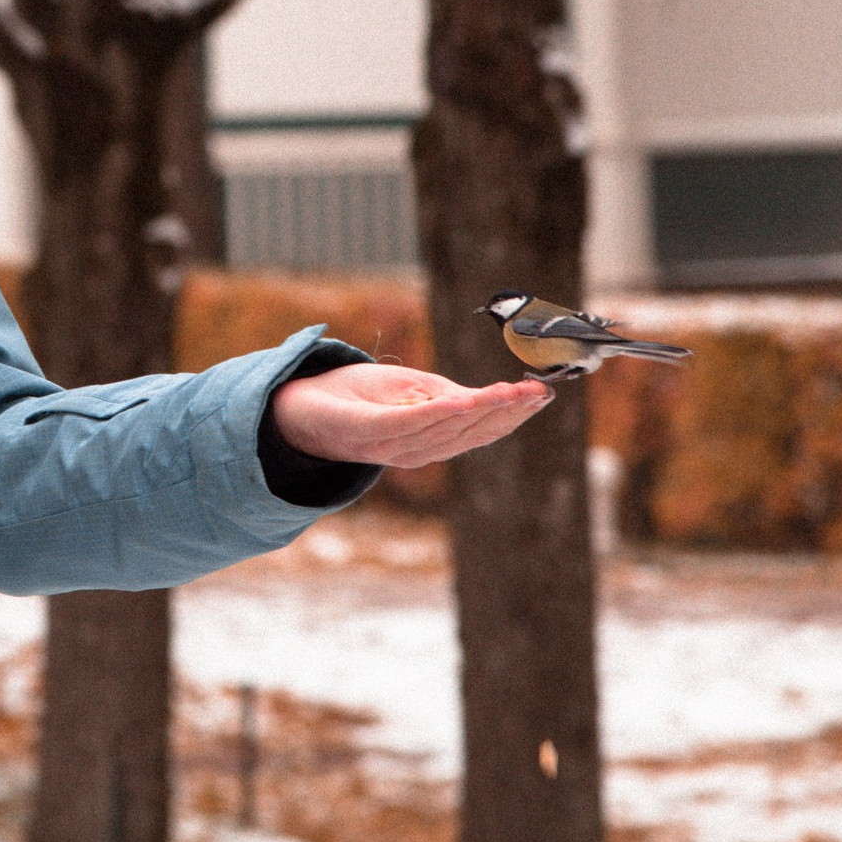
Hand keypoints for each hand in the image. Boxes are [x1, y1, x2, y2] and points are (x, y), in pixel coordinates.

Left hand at [271, 360, 554, 471]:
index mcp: (429, 441)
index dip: (513, 414)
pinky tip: (465, 400)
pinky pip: (409, 423)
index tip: (544, 393)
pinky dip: (438, 413)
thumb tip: (490, 397)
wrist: (297, 407)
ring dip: (484, 411)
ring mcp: (391, 445)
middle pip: (470, 432)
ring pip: (447, 429)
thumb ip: (447, 397)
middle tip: (540, 392)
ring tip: (515, 393)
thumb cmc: (356, 398)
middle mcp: (415, 450)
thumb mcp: (410, 391)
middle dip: (508, 413)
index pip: (479, 430)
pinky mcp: (366, 431)